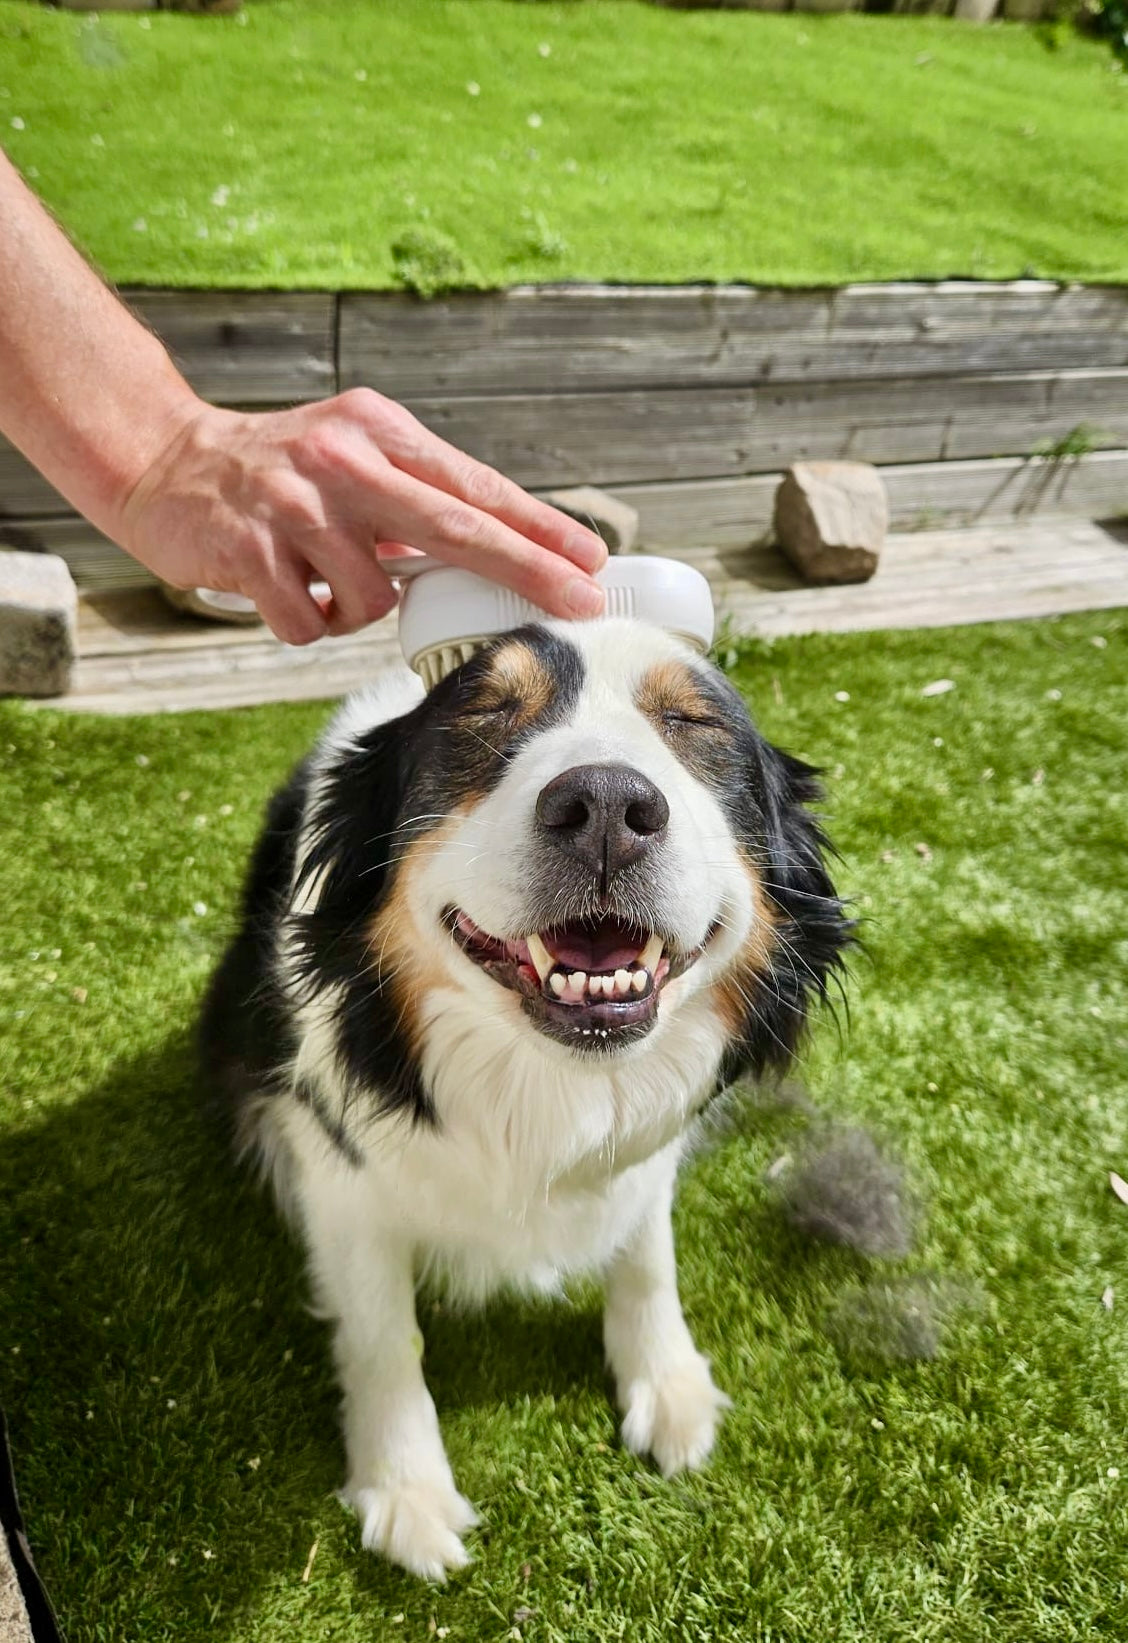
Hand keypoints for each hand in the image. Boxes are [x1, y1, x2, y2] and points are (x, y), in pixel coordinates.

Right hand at [118, 389, 607, 644]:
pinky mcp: (248, 550)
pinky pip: (309, 623)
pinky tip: (281, 591)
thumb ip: (416, 498)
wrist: (163, 461)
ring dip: (354, 609)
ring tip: (319, 578)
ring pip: (372, 598)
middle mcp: (343, 459)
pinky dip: (305, 624)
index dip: (538, 526)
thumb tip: (500, 552)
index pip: (474, 484)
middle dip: (525, 568)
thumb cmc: (278, 471)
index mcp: (380, 431)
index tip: (591, 558)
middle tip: (579, 598)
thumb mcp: (353, 456)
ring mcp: (295, 505)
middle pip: (454, 525)